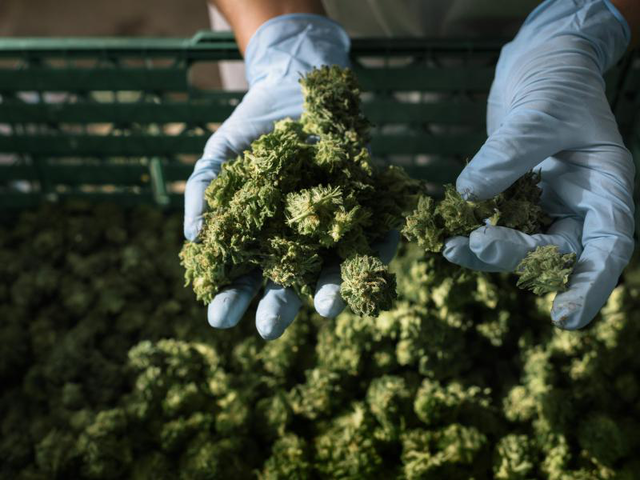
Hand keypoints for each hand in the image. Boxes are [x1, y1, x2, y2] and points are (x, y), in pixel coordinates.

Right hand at [184, 14, 362, 339]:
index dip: (231, 299)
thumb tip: (193, 237)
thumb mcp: (219, 157)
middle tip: (269, 329)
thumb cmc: (251, 131)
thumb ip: (204, 193)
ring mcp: (332, 228)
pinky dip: (379, 250)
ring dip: (331, 291)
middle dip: (279, 308)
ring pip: (333, 269)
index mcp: (259, 239)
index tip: (219, 318)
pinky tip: (375, 266)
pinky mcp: (365, 208)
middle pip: (288, 284)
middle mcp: (296, 242)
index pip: (243, 278)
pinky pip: (377, 234)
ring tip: (325, 307)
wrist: (293, 91)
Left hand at [443, 0, 634, 328]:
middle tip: (473, 247)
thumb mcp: (540, 112)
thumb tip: (467, 197)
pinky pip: (496, 225)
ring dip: (488, 251)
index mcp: (607, 189)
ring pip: (520, 246)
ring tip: (452, 248)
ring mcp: (545, 207)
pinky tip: (449, 232)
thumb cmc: (559, 83)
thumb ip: (507, 155)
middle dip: (514, 257)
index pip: (608, 249)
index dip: (589, 286)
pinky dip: (474, 230)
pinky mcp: (515, 200)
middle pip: (554, 253)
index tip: (564, 319)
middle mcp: (579, 208)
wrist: (541, 66)